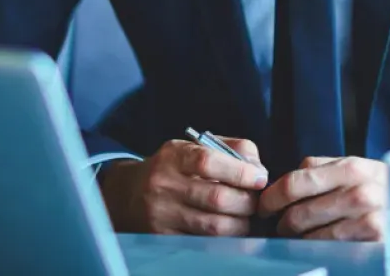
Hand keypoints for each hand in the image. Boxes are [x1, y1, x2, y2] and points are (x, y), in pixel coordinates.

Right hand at [97, 137, 267, 235]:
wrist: (129, 192)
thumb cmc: (174, 166)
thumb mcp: (196, 146)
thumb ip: (232, 149)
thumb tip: (258, 169)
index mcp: (174, 155)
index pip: (208, 162)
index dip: (239, 172)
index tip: (259, 178)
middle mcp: (164, 184)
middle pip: (216, 198)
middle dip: (246, 202)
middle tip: (258, 201)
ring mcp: (162, 214)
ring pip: (213, 226)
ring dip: (240, 224)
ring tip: (248, 217)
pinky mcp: (163, 237)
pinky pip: (203, 242)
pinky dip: (225, 239)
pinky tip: (233, 231)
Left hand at [258, 156, 387, 240]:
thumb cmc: (380, 187)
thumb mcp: (356, 169)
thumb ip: (322, 169)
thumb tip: (282, 182)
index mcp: (350, 167)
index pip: (295, 182)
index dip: (272, 197)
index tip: (264, 207)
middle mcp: (359, 191)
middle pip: (298, 213)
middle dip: (281, 224)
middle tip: (280, 228)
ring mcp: (368, 218)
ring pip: (310, 236)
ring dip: (298, 240)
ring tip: (300, 238)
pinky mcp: (373, 242)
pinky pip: (329, 249)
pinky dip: (317, 250)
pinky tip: (320, 246)